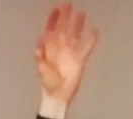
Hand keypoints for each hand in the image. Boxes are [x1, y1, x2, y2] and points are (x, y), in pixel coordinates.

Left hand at [34, 3, 98, 118]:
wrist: (58, 95)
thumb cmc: (48, 83)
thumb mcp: (41, 70)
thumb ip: (40, 57)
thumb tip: (38, 46)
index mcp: (50, 49)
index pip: (51, 30)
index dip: (53, 19)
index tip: (56, 9)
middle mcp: (61, 48)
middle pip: (64, 29)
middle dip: (65, 17)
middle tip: (68, 5)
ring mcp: (70, 53)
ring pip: (75, 35)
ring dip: (77, 25)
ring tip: (81, 13)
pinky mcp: (79, 61)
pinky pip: (86, 48)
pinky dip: (91, 40)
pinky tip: (95, 32)